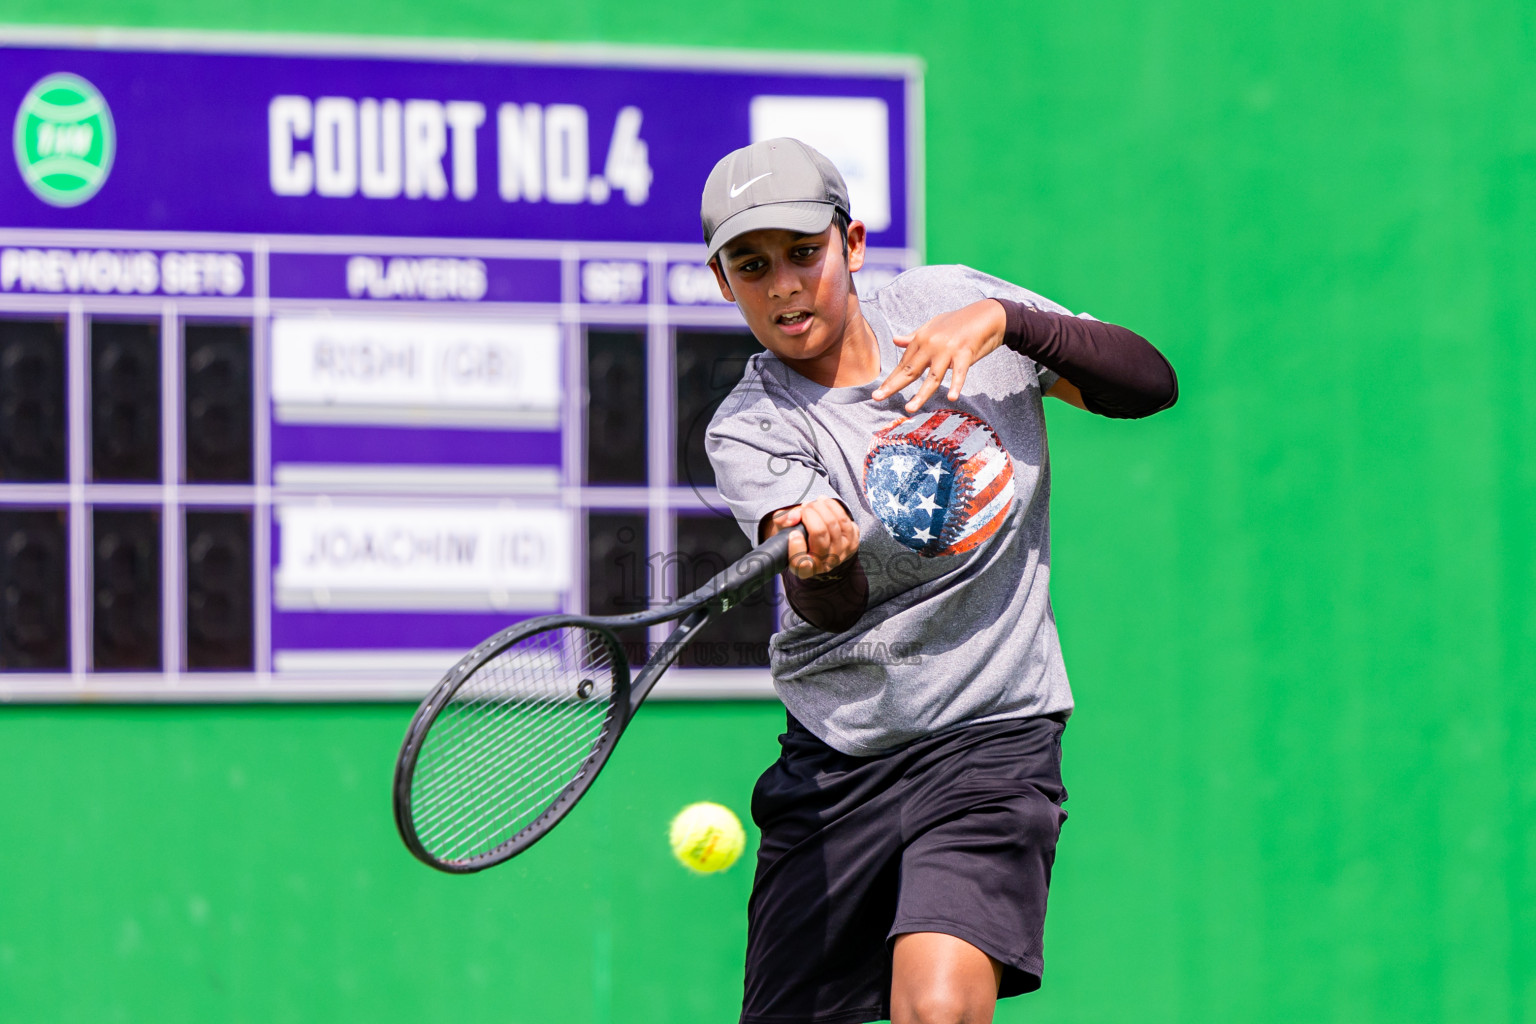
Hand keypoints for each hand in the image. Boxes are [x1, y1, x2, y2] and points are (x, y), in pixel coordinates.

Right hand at [762, 498, 859, 578]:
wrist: (816, 540)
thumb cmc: (796, 535)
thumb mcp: (782, 530)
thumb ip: (782, 521)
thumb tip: (795, 516)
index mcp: (803, 570)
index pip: (800, 563)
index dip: (796, 547)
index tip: (793, 533)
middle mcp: (823, 566)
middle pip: (819, 533)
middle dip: (810, 513)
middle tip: (803, 508)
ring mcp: (841, 555)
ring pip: (834, 523)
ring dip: (821, 507)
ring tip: (813, 503)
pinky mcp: (852, 544)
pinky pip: (846, 521)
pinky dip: (834, 507)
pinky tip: (824, 503)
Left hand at [870, 298, 1007, 412]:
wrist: (987, 314)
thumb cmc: (959, 322)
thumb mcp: (934, 325)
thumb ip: (914, 336)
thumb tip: (895, 341)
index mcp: (922, 339)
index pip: (904, 363)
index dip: (891, 379)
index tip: (879, 392)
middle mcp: (932, 344)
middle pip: (911, 370)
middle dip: (893, 385)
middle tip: (877, 398)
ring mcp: (948, 350)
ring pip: (932, 377)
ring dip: (921, 394)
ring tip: (909, 408)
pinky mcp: (965, 353)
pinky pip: (959, 372)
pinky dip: (956, 384)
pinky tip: (951, 397)